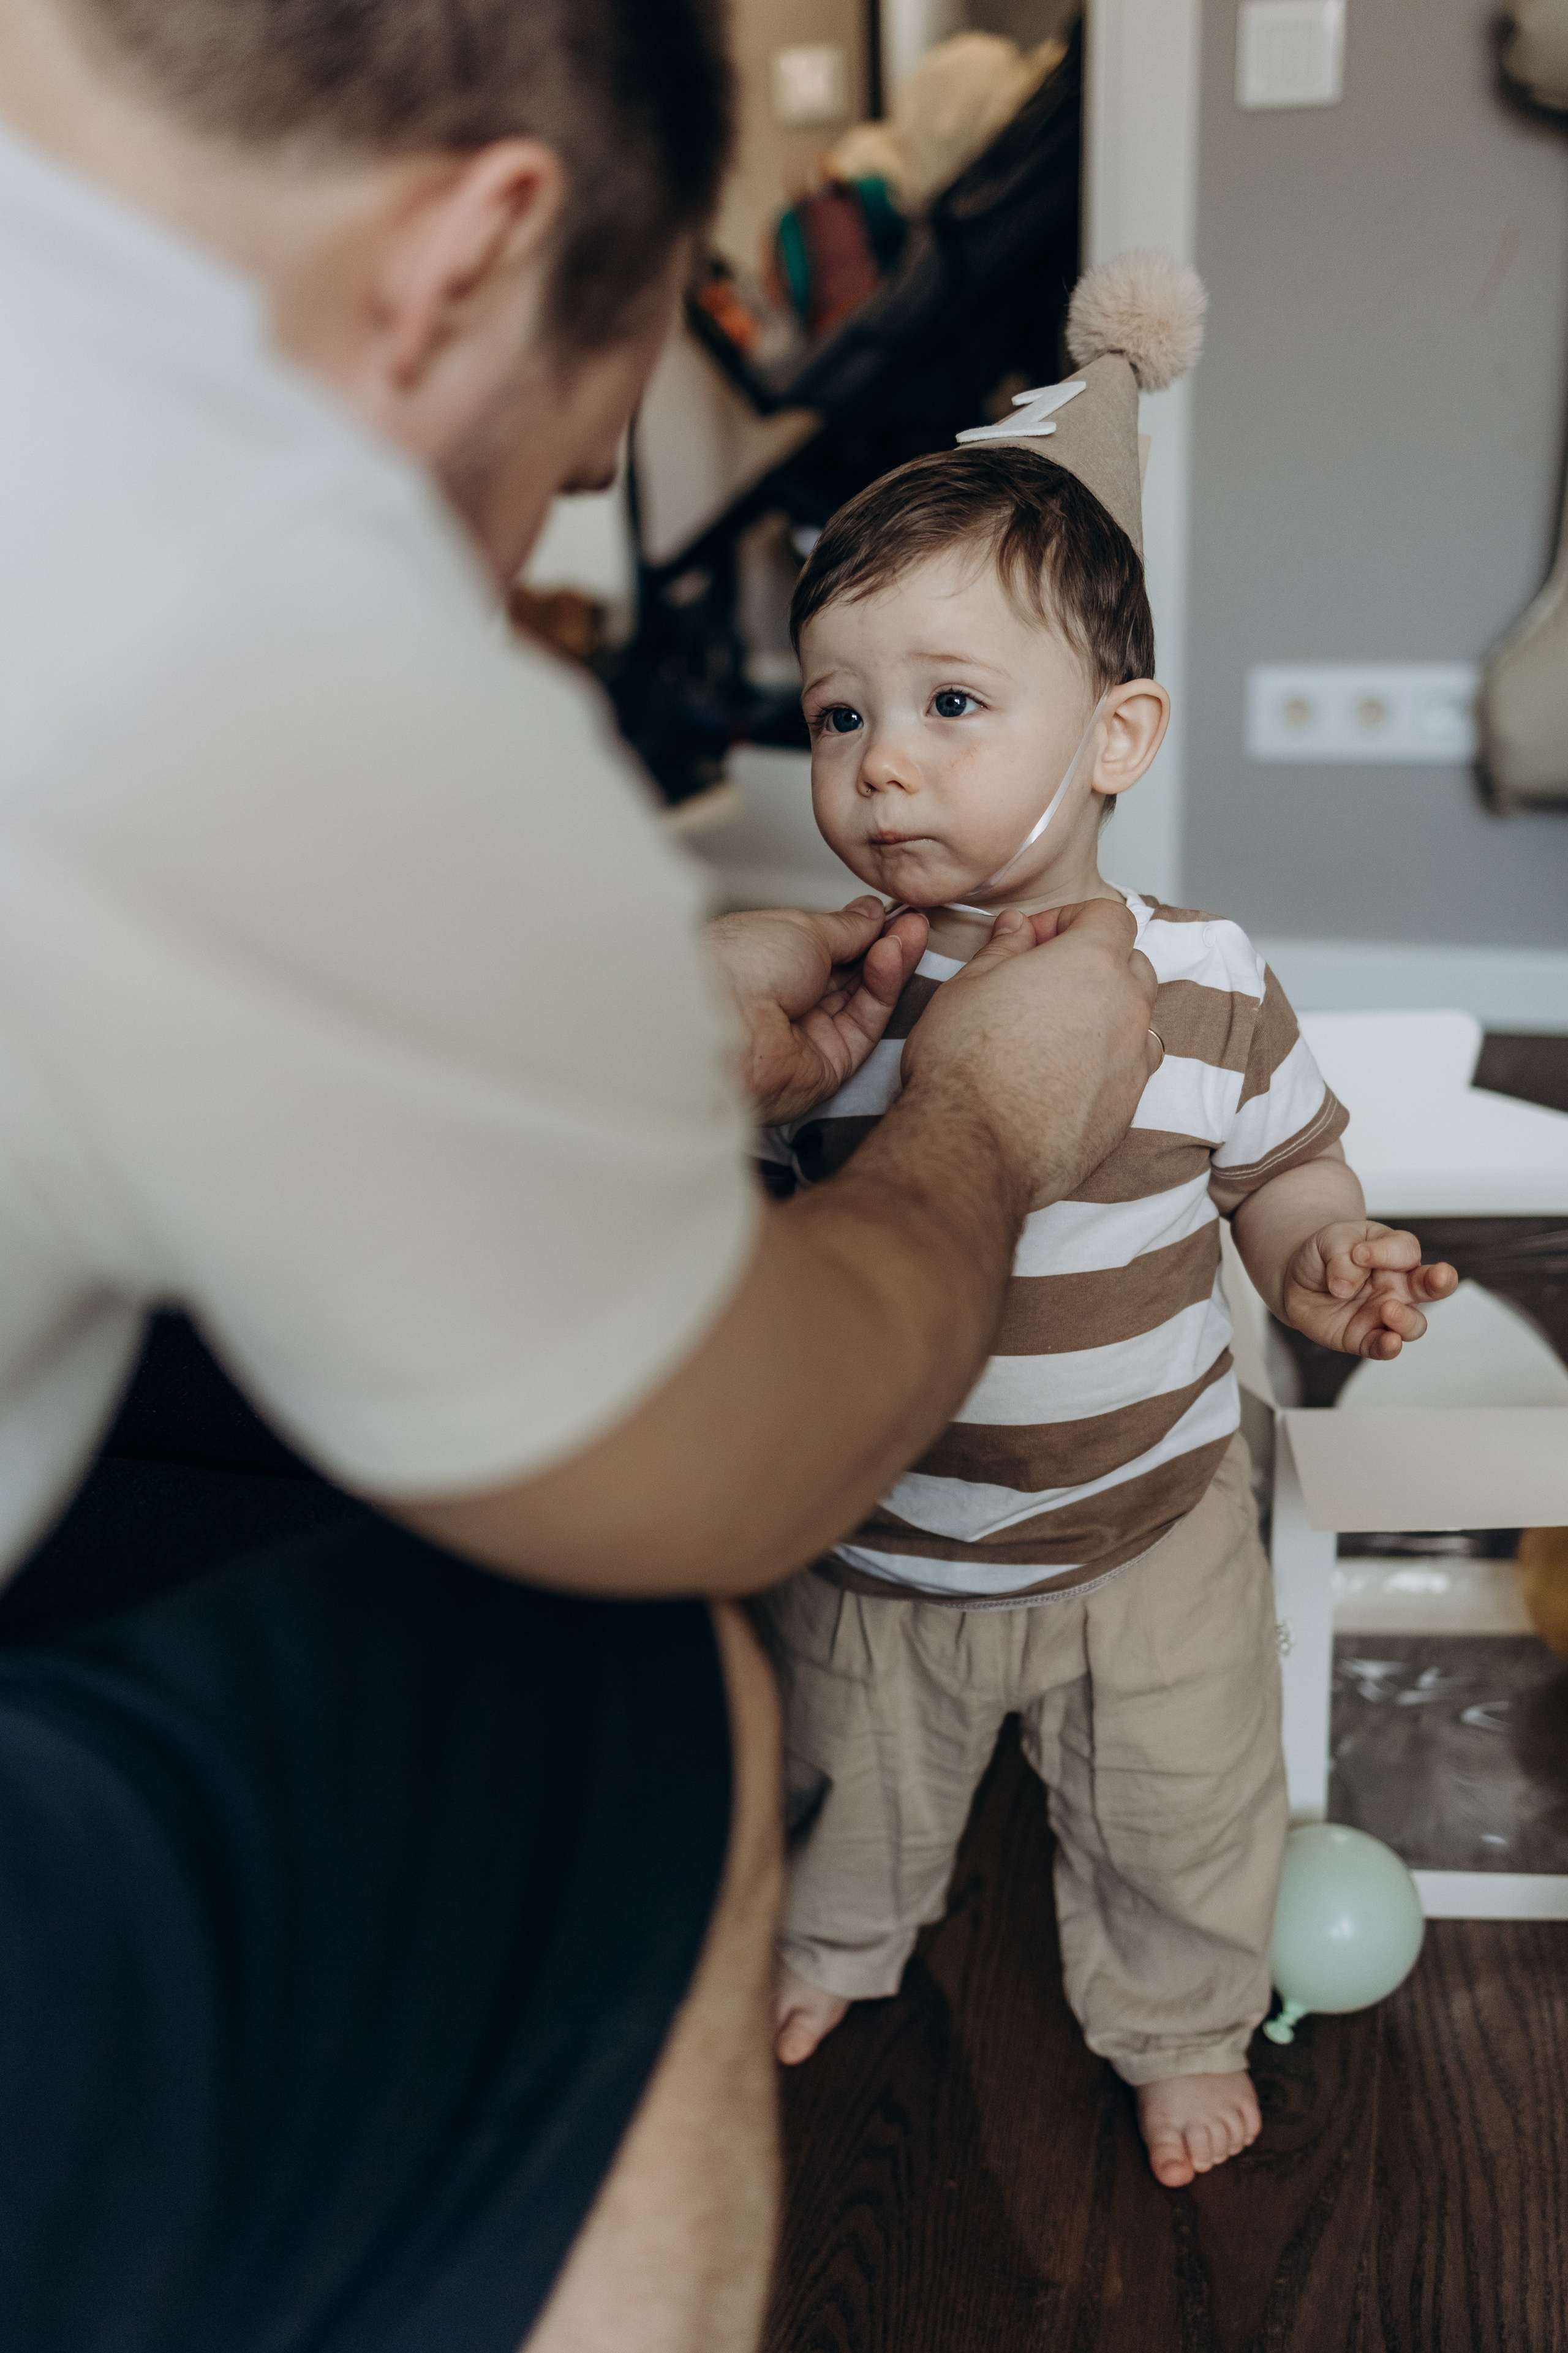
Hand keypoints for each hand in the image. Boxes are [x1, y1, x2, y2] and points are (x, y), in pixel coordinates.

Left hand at [707, 898, 928, 1123]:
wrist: (729, 1023)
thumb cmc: (742, 967)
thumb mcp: (802, 928)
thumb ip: (845, 927)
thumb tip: (870, 914)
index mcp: (765, 963)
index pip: (823, 947)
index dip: (859, 930)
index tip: (890, 911)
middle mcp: (785, 1001)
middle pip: (847, 973)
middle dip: (882, 943)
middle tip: (913, 919)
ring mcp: (808, 1033)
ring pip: (861, 997)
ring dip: (889, 962)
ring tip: (912, 931)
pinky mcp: (830, 1064)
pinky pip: (864, 1024)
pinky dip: (883, 990)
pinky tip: (893, 956)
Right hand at [897, 899, 1158, 1210]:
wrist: (976, 1147)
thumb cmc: (964, 1063)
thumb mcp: (968, 985)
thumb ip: (1003, 949)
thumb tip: (1019, 928)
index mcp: (1091, 963)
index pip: (1111, 915)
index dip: (1072, 918)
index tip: (1036, 938)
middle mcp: (1126, 1008)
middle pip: (1132, 964)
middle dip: (1095, 962)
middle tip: (1043, 982)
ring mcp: (1134, 1061)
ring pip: (1136, 1018)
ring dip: (1106, 1013)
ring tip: (1055, 1031)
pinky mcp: (1127, 1107)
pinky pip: (1129, 1068)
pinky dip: (1106, 1061)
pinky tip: (1064, 1075)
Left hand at [1281, 1221, 1457, 1357]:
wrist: (1295, 1280)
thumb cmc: (1324, 1256)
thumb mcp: (1329, 1241)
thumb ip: (1341, 1258)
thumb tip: (1346, 1286)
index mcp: (1394, 1254)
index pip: (1406, 1251)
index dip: (1386, 1252)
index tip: (1358, 1252)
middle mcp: (1398, 1286)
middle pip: (1432, 1286)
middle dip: (1441, 1281)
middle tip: (1441, 1275)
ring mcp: (1384, 1314)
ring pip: (1414, 1324)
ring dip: (1406, 1319)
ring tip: (1388, 1309)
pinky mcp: (1365, 1338)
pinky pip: (1384, 1347)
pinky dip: (1389, 1347)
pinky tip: (1390, 1342)